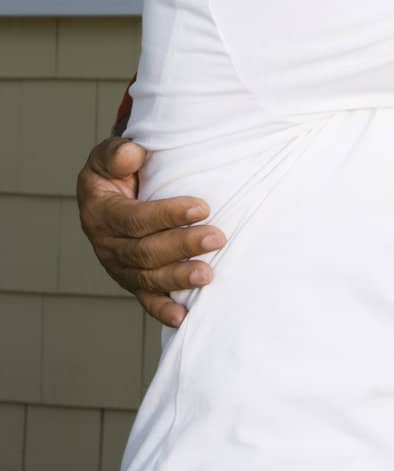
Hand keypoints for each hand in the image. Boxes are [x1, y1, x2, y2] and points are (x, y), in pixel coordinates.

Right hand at [76, 137, 224, 327]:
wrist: (108, 194)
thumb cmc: (115, 172)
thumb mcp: (109, 156)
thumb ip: (117, 153)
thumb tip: (133, 154)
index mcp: (100, 213)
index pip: (134, 219)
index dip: (167, 214)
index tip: (202, 207)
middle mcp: (106, 245)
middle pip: (144, 252)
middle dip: (182, 245)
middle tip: (217, 237)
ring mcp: (119, 267)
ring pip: (147, 278)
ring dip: (178, 278)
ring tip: (208, 275)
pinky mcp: (132, 280)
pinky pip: (145, 299)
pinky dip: (162, 310)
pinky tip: (183, 317)